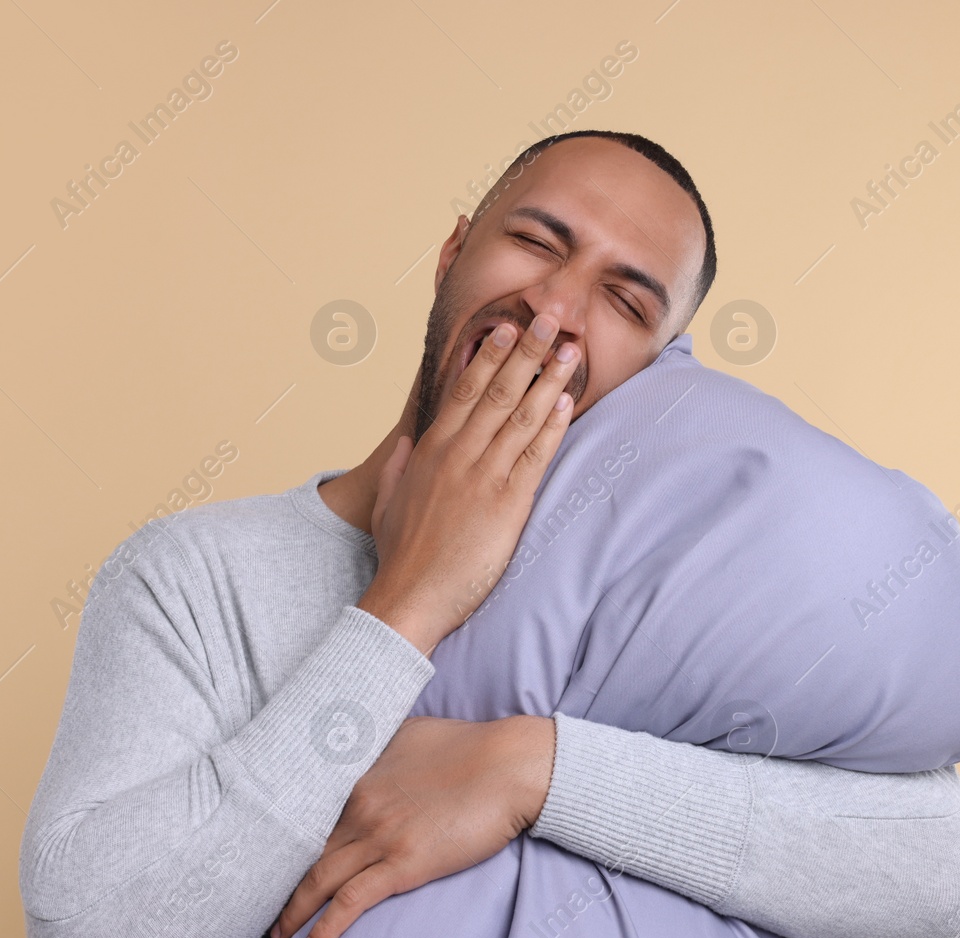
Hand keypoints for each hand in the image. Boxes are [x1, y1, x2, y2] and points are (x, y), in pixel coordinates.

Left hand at [270, 714, 555, 937]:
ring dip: (291, 913)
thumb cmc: (469, 745)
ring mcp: (378, 836)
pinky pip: (352, 902)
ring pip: (317, 880)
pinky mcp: (403, 864)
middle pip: (300, 850)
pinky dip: (326, 928)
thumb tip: (358, 748)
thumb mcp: (408, 732)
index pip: (302, 812)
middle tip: (255, 905)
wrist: (510, 764)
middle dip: (274, 881)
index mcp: (356, 774)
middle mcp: (357, 806)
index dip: (279, 839)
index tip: (264, 857)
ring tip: (274, 937)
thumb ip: (375, 744)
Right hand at [356, 316, 577, 653]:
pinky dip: (553, 426)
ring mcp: (484, 476)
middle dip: (528, 351)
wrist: (410, 596)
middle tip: (550, 319)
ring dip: (550, 379)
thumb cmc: (400, 555)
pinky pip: (536, 456)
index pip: (464, 389)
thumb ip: (398, 467)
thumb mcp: (388, 503)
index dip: (489, 355)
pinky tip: (568, 402)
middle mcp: (458, 454)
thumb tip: (405, 443)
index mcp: (431, 450)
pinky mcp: (508, 503)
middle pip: (498, 390)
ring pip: (522, 415)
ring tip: (571, 351)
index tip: (506, 328)